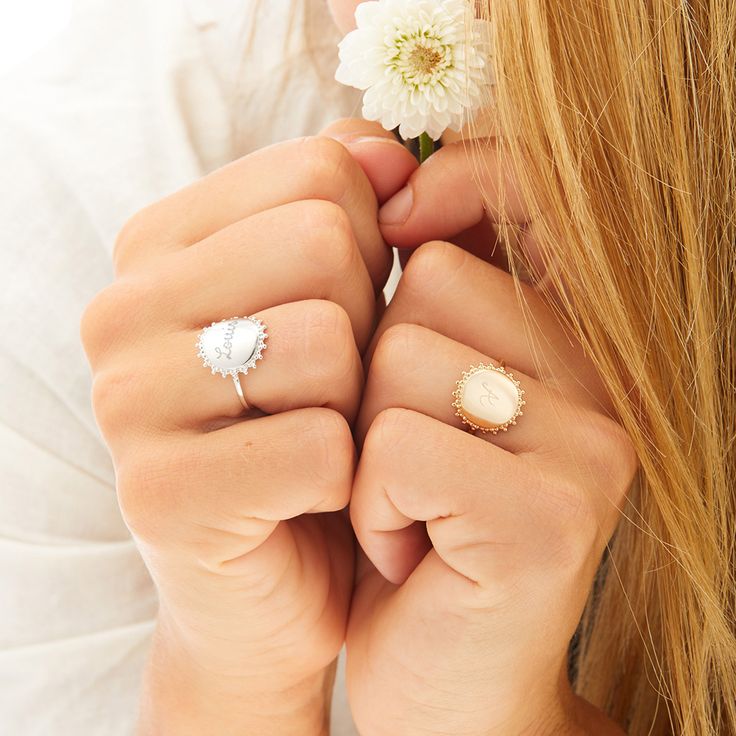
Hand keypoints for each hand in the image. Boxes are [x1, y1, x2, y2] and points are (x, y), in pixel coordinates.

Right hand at [80, 123, 415, 733]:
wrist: (279, 573)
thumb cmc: (311, 421)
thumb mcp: (334, 299)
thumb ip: (351, 204)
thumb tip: (390, 151)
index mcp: (156, 246)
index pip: (319, 173)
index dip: (369, 247)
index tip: (349, 309)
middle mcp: (120, 311)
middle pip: (323, 243)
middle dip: (365, 321)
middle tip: (340, 385)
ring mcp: (126, 404)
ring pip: (325, 343)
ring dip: (357, 402)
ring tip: (326, 434)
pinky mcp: (161, 497)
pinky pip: (320, 448)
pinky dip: (347, 478)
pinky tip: (315, 497)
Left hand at [345, 139, 635, 734]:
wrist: (449, 680)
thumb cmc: (418, 525)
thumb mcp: (417, 396)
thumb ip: (417, 291)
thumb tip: (376, 162)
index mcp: (577, 340)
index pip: (523, 196)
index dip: (450, 188)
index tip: (396, 217)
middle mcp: (606, 381)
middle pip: (429, 283)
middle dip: (379, 370)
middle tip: (405, 455)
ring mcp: (588, 451)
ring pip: (403, 358)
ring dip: (370, 443)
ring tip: (407, 506)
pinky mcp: (546, 520)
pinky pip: (400, 448)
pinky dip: (373, 503)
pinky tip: (407, 549)